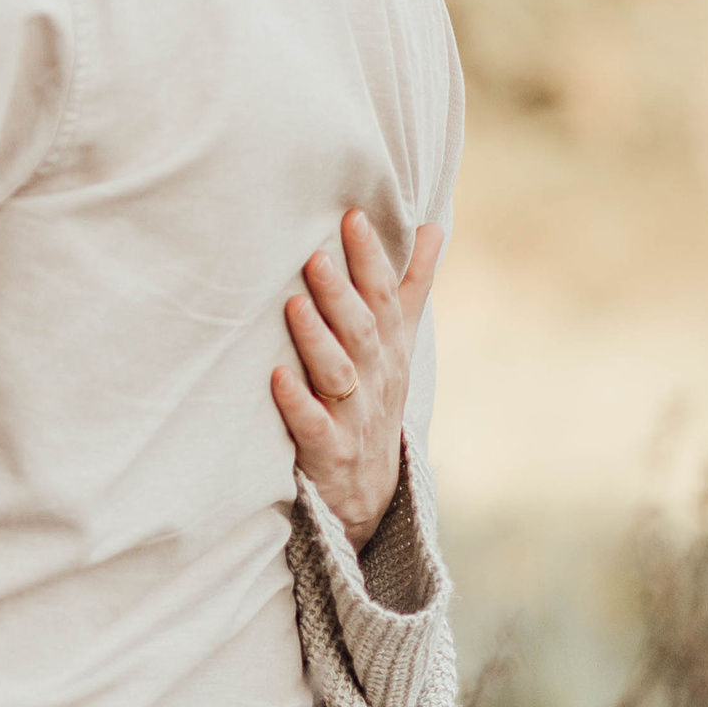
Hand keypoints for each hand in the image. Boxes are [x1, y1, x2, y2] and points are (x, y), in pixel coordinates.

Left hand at [272, 211, 442, 547]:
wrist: (370, 490)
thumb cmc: (375, 395)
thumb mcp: (400, 341)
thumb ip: (410, 284)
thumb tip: (433, 226)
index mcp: (390, 347)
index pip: (385, 296)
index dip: (371, 258)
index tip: (353, 216)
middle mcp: (376, 377)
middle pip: (362, 331)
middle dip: (341, 294)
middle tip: (315, 256)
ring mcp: (354, 416)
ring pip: (338, 374)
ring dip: (316, 339)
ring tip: (293, 304)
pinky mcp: (329, 451)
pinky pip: (313, 425)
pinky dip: (296, 401)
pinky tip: (275, 377)